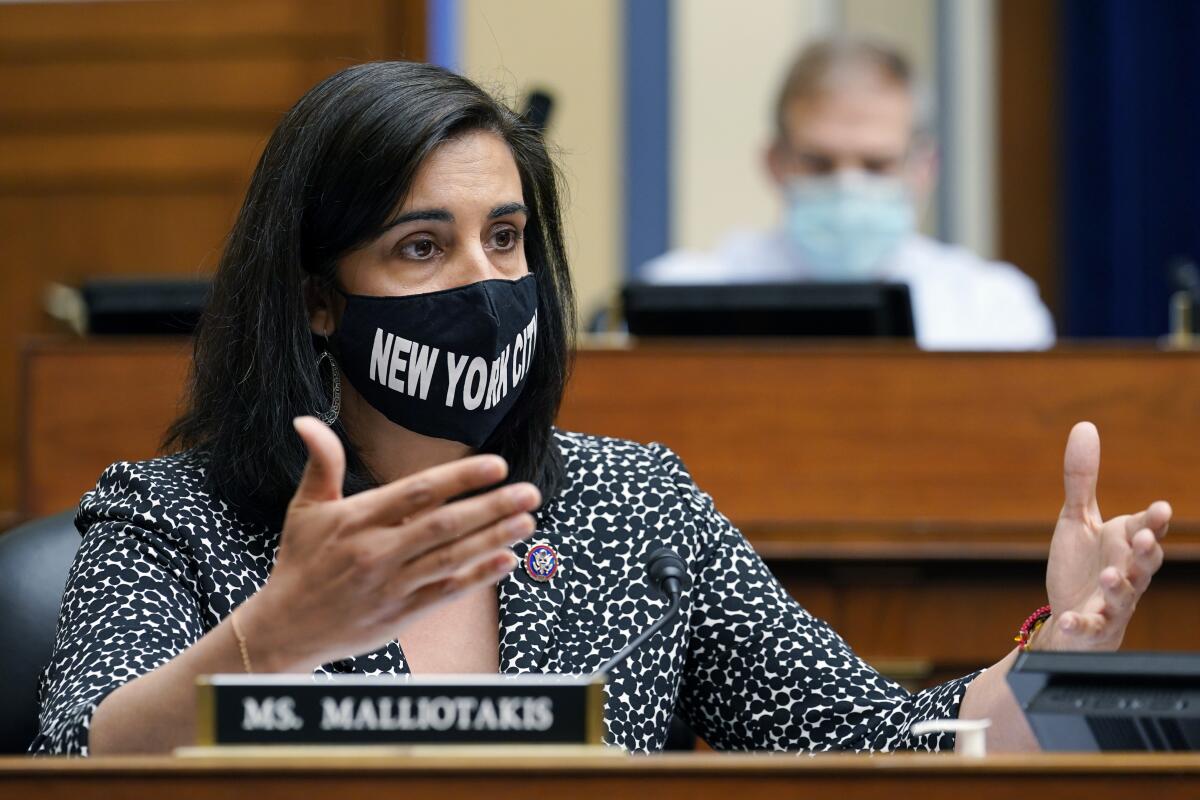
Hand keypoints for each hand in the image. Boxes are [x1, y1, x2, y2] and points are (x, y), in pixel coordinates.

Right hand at [238, 416, 539, 670]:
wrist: (285, 628)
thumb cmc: (299, 561)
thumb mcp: (305, 508)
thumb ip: (321, 463)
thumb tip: (308, 420)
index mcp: (358, 520)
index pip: (418, 493)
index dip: (460, 478)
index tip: (496, 465)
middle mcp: (377, 551)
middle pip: (444, 525)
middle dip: (491, 507)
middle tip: (530, 492)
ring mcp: (391, 585)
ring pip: (451, 559)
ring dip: (494, 539)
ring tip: (528, 520)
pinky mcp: (400, 614)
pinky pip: (446, 592)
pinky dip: (478, 577)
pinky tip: (507, 560)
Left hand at [1041, 422, 1170, 650]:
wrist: (1070, 617)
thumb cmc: (1083, 565)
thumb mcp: (1077, 519)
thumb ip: (1082, 479)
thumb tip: (1085, 426)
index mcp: (1125, 544)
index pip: (1146, 529)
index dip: (1154, 521)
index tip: (1160, 509)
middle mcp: (1126, 573)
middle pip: (1144, 563)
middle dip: (1146, 551)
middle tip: (1144, 538)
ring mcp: (1111, 602)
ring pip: (1122, 595)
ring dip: (1117, 585)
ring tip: (1110, 575)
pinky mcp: (1091, 626)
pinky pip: (1088, 627)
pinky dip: (1079, 624)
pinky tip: (1068, 620)